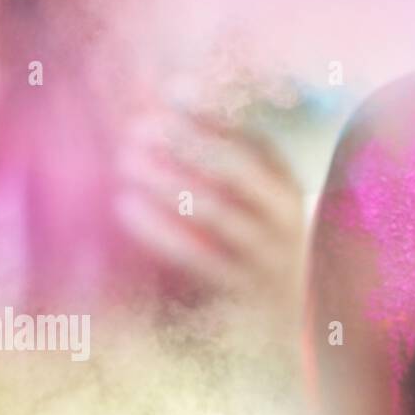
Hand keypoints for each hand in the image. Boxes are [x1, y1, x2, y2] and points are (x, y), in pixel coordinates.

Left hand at [115, 109, 305, 318]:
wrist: (279, 328)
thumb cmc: (253, 252)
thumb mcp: (252, 205)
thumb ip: (223, 161)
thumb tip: (171, 103)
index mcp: (288, 185)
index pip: (255, 136)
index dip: (217, 109)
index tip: (174, 87)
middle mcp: (286, 216)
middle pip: (241, 168)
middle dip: (190, 140)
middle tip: (142, 124)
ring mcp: (269, 255)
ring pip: (218, 210)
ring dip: (168, 181)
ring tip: (125, 159)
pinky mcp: (243, 291)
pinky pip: (199, 255)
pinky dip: (161, 229)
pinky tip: (126, 205)